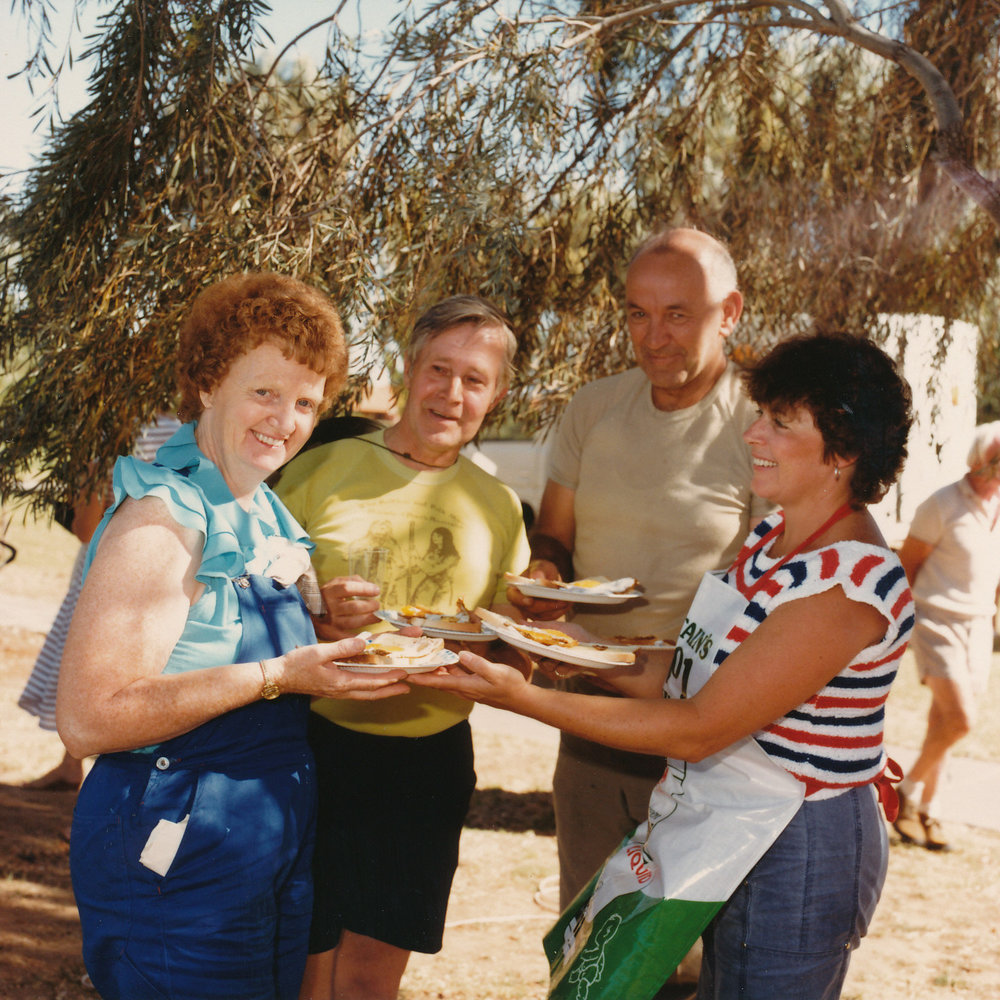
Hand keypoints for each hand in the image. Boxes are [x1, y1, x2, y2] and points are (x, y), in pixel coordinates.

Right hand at [271, 638, 409, 700]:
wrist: (278, 677)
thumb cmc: (296, 664)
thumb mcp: (319, 652)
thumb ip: (342, 648)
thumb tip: (363, 643)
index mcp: (340, 682)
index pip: (371, 682)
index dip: (389, 678)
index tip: (404, 674)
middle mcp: (342, 690)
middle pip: (373, 692)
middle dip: (392, 689)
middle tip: (409, 686)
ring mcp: (338, 692)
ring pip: (366, 693)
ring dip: (383, 690)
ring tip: (398, 686)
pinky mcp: (334, 689)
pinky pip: (358, 690)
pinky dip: (370, 687)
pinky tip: (375, 682)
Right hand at [313, 575, 381, 639]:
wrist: (307, 614)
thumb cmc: (326, 597)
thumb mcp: (334, 584)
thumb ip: (352, 581)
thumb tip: (370, 586)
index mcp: (329, 592)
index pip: (347, 588)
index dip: (364, 589)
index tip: (377, 590)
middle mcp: (328, 607)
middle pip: (354, 607)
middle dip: (370, 606)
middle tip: (377, 605)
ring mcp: (330, 622)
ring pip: (354, 622)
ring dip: (370, 619)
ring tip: (377, 617)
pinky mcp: (332, 635)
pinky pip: (349, 637)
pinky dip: (361, 637)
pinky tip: (369, 634)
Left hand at [408, 649, 529, 707]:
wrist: (521, 698)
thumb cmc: (510, 686)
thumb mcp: (496, 673)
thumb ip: (478, 664)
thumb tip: (461, 655)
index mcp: (465, 686)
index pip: (438, 682)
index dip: (421, 678)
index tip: (405, 675)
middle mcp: (463, 687)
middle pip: (437, 680)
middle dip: (422, 672)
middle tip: (408, 662)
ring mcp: (467, 686)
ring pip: (445, 677)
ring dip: (433, 669)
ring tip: (420, 657)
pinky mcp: (472, 683)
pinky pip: (454, 675)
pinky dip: (446, 667)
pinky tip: (443, 658)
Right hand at [505, 559, 571, 620]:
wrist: (547, 577)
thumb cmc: (541, 570)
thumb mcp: (540, 566)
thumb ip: (538, 571)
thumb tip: (537, 579)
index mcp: (515, 590)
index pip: (513, 597)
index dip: (520, 600)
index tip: (530, 600)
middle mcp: (520, 604)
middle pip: (530, 609)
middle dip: (546, 606)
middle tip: (560, 600)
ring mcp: (531, 612)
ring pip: (542, 616)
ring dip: (555, 610)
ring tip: (567, 601)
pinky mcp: (541, 616)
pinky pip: (550, 617)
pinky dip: (560, 611)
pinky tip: (568, 604)